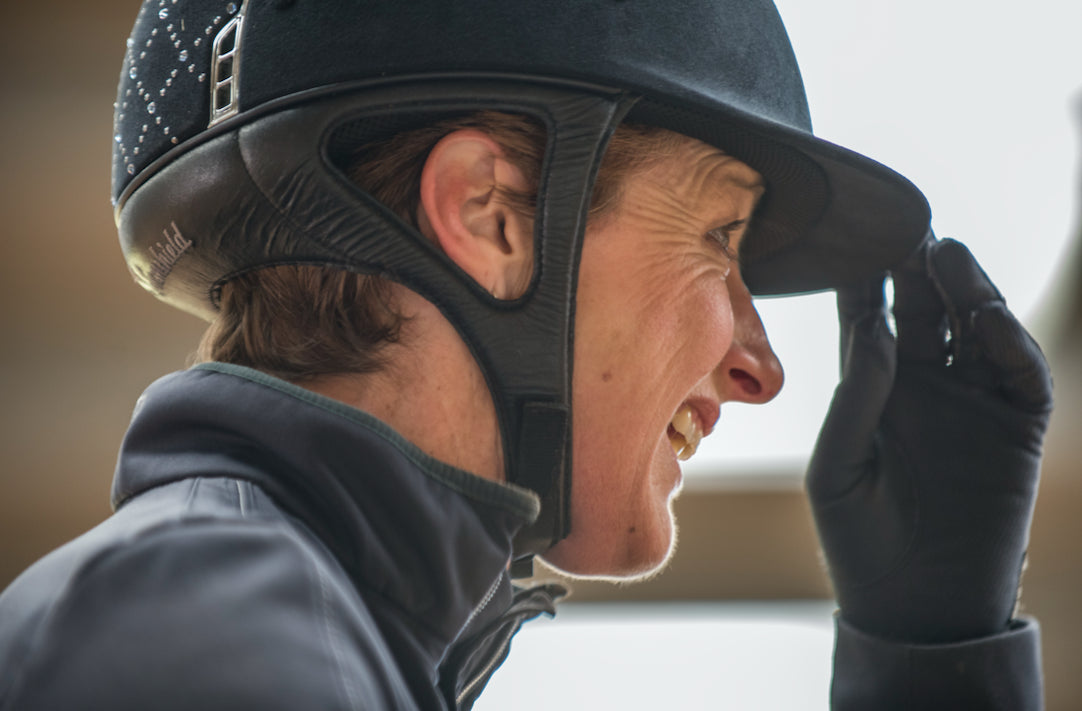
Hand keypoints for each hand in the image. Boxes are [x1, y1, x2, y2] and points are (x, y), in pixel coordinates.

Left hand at [807, 236, 1051, 642]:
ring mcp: (970, 402)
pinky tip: (983, 316)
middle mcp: (921, 386)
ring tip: (944, 254)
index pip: (867, 320)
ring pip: (973, 329)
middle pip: (922, 310)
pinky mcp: (1015, 427)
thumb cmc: (858, 538)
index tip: (850, 236)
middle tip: (905, 226)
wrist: (917, 604)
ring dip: (964, 291)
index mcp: (872, 390)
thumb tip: (874, 327)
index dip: (861, 281)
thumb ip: (855, 397)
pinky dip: (1006, 340)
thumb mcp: (838, 467)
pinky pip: (1018, 373)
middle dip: (914, 270)